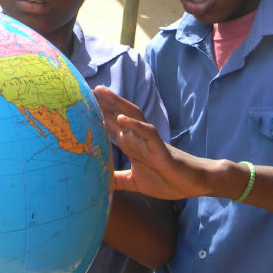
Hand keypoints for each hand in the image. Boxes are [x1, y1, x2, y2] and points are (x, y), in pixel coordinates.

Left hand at [94, 86, 212, 199]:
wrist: (191, 184)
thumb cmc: (166, 180)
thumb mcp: (134, 182)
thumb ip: (118, 180)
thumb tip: (99, 184)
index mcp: (132, 145)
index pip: (111, 126)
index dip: (97, 115)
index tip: (80, 104)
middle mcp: (138, 139)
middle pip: (118, 115)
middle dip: (103, 102)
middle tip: (87, 88)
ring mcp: (149, 141)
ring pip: (132, 116)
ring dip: (117, 103)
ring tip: (102, 92)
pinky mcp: (160, 149)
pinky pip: (147, 133)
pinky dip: (135, 125)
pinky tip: (122, 118)